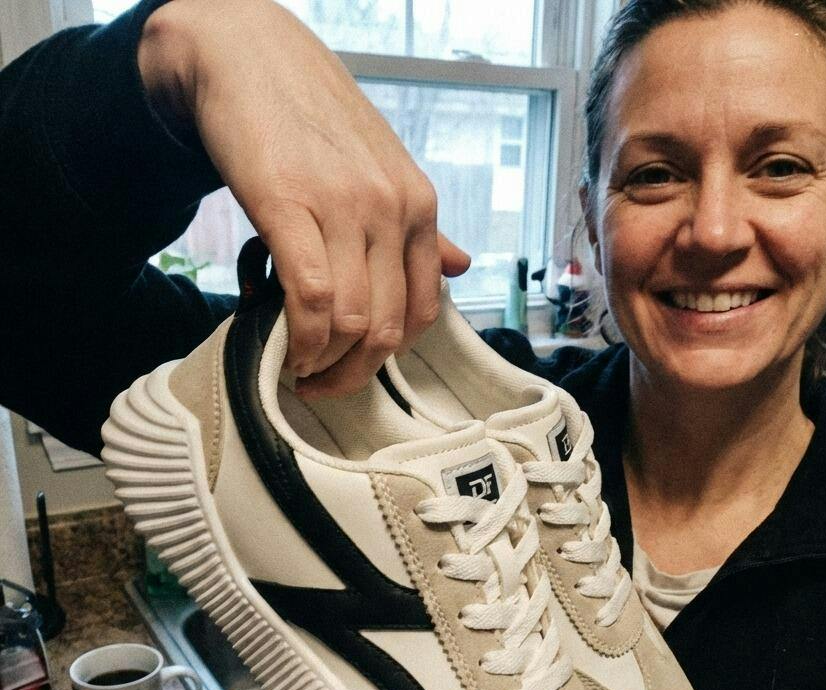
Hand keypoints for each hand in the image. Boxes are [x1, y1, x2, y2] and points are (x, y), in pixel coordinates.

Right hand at [137, 0, 470, 395]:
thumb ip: (423, 228)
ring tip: (297, 366)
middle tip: (320, 383)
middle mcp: (392, 208)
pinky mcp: (286, 202)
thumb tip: (462, 266)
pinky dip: (299, 338)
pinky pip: (309, 296)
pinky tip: (283, 346)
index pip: (423, 311)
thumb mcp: (384, 170)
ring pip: (350, 321)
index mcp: (420, 206)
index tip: (354, 369)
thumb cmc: (313, 120)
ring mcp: (342, 205)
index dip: (387, 356)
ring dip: (322, 362)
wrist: (245, 51)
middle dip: (352, 373)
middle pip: (386, 328)